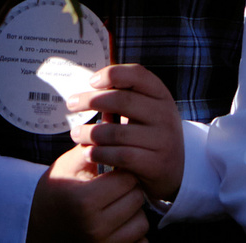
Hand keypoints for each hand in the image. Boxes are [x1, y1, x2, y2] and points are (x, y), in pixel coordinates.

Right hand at [27, 143, 144, 242]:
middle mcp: (95, 227)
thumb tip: (114, 112)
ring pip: (141, 221)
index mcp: (85, 201)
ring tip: (115, 202)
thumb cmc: (56, 190)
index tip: (114, 167)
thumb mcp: (70, 164)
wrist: (41, 224)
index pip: (126, 177)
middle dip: (129, 187)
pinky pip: (140, 241)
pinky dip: (134, 231)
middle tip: (114, 184)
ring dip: (133, 210)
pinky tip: (119, 221)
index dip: (123, 168)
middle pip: (136, 198)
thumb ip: (94, 142)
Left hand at [67, 63, 184, 200]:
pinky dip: (100, 153)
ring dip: (90, 132)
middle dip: (92, 100)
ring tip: (76, 134)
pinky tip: (89, 153)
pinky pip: (121, 155)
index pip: (137, 75)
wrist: (174, 171)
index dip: (112, 74)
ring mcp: (163, 140)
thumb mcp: (147, 111)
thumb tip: (93, 81)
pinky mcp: (156, 164)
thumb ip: (127, 96)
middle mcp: (165, 115)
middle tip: (71, 104)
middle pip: (123, 100)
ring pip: (117, 132)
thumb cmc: (150, 135)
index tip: (91, 81)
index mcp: (161, 96)